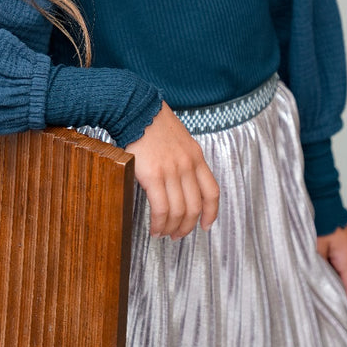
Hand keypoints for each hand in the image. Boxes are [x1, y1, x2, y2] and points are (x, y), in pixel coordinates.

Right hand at [126, 102, 219, 239]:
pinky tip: (155, 227)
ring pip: (179, 211)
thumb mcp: (179, 140)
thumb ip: (183, 159)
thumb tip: (180, 182)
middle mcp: (187, 165)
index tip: (206, 226)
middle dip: (188, 226)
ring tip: (163, 234)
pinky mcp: (154, 175)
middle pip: (195, 206)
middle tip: (178, 235)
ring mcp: (172, 170)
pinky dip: (160, 223)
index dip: (211, 213)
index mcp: (196, 156)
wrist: (136, 110)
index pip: (211, 192)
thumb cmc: (152, 124)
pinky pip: (161, 208)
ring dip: (172, 228)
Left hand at [316, 225, 346, 297]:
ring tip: (310, 273)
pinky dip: (324, 259)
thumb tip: (313, 283)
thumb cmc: (318, 219)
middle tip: (314, 289)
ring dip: (326, 271)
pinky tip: (311, 259)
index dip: (340, 298)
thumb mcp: (314, 247)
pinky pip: (332, 254)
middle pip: (344, 278)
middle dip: (330, 285)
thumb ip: (316, 267)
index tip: (327, 303)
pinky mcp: (336, 237)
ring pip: (337, 266)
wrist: (320, 194)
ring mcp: (343, 243)